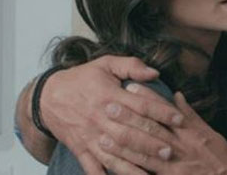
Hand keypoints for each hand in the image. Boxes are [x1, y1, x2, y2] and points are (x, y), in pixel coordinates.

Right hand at [40, 55, 183, 174]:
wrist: (47, 97)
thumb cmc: (82, 78)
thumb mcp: (106, 63)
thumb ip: (132, 65)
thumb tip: (155, 72)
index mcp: (109, 96)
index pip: (141, 105)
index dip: (162, 112)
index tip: (180, 119)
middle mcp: (101, 118)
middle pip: (130, 133)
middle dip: (151, 143)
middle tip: (172, 151)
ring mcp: (90, 136)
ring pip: (114, 154)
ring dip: (134, 165)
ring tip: (153, 172)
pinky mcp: (81, 149)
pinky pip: (93, 167)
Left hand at [98, 91, 226, 173]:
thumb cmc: (220, 154)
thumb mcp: (208, 130)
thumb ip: (190, 114)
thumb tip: (176, 94)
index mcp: (188, 130)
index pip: (163, 110)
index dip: (146, 98)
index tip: (130, 87)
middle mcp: (179, 145)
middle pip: (150, 129)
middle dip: (128, 118)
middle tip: (108, 106)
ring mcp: (173, 164)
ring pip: (143, 153)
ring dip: (122, 145)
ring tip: (103, 135)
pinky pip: (144, 174)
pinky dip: (128, 170)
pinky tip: (113, 166)